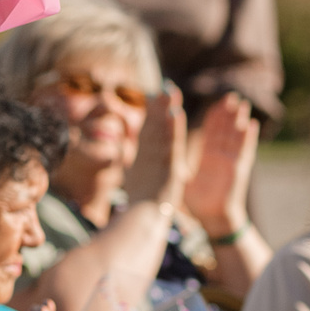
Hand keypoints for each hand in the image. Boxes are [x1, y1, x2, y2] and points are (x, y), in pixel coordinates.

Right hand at [122, 83, 190, 208]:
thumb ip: (135, 175)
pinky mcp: (168, 167)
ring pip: (162, 130)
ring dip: (166, 109)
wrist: (141, 223)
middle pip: (154, 127)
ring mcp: (157, 161)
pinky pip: (171, 143)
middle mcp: (148, 158)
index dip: (151, 115)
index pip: (147, 134)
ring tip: (171, 90)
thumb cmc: (139, 211)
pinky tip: (176, 112)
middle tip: (165, 87)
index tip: (154, 98)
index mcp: (142, 162)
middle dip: (159, 106)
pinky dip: (173, 127)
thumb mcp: (136, 189)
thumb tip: (132, 168)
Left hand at [182, 97, 258, 237]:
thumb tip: (160, 152)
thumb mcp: (183, 177)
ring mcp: (230, 162)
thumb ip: (178, 162)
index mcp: (208, 157)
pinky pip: (244, 152)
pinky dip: (248, 139)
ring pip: (235, 137)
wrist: (210, 219)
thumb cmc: (197, 201)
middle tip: (231, 96)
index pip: (211, 133)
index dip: (214, 118)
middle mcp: (220, 157)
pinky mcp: (236, 170)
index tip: (216, 103)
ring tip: (242, 103)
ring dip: (239, 120)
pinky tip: (251, 125)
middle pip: (225, 131)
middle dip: (228, 113)